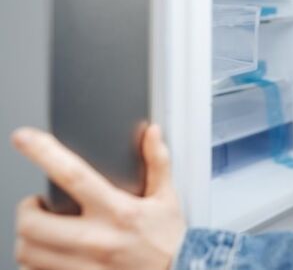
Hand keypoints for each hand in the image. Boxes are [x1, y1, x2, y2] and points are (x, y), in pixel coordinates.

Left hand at [13, 124, 185, 269]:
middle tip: (36, 204)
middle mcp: (98, 240)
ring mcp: (84, 266)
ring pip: (28, 252)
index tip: (24, 138)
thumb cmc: (170, 240)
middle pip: (33, 223)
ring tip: (42, 229)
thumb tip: (152, 133)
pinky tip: (48, 253)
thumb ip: (158, 163)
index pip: (73, 175)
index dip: (43, 152)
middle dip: (26, 209)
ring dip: (28, 237)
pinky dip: (34, 262)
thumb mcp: (167, 198)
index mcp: (119, 211)